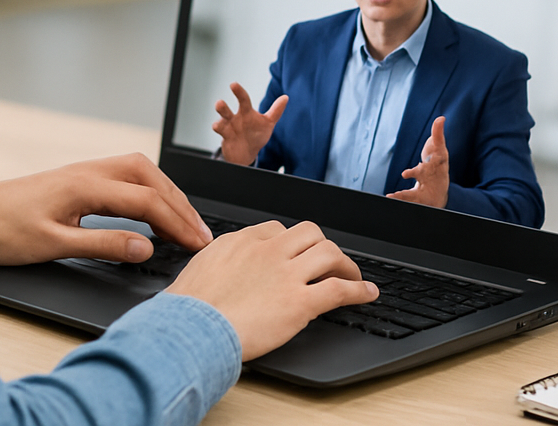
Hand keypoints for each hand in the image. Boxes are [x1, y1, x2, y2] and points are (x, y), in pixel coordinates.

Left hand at [0, 153, 212, 265]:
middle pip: (149, 178)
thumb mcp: (54, 245)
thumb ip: (103, 245)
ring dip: (165, 192)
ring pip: (138, 171)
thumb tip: (146, 248)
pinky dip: (145, 189)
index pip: (146, 201)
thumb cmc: (2, 230)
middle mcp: (87, 171)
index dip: (177, 223)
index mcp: (85, 185)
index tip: (198, 244)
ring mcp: (81, 172)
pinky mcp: (75, 179)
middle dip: (179, 204)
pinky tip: (149, 207)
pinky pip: (122, 175)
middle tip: (199, 232)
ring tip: (182, 220)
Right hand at [167, 220, 378, 360]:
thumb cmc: (189, 307)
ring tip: (352, 275)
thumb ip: (219, 263)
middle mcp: (268, 251)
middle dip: (322, 245)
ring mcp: (286, 274)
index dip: (290, 242)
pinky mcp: (300, 302)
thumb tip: (223, 270)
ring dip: (346, 264)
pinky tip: (368, 293)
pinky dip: (360, 289)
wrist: (191, 328)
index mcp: (242, 241)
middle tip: (328, 261)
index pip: (276, 229)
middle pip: (309, 232)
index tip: (295, 254)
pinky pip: (340, 289)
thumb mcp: (199, 269)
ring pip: (330, 252)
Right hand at [212, 83, 286, 165]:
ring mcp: (228, 128)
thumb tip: (286, 97)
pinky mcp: (225, 138)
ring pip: (220, 122)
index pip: (243, 100)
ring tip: (218, 124)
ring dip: (218, 123)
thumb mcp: (268, 123)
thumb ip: (276, 111)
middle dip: (221, 106)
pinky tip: (220, 130)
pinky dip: (219, 132)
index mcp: (246, 113)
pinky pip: (220, 134)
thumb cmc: (256, 134)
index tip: (233, 84)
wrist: (248, 152)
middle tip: (219, 103)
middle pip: (225, 110)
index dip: (239, 92)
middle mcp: (235, 118)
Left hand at [386, 116, 448, 208]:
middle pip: (423, 179)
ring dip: (403, 195)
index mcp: (437, 164)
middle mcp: (431, 179)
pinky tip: (389, 197)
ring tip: (391, 196)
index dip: (424, 163)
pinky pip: (408, 199)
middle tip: (403, 177)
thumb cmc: (438, 166)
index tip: (408, 170)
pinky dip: (399, 199)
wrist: (440, 190)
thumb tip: (441, 118)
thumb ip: (438, 134)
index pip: (436, 160)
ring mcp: (425, 190)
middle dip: (414, 176)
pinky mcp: (417, 199)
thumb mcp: (439, 150)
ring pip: (414, 194)